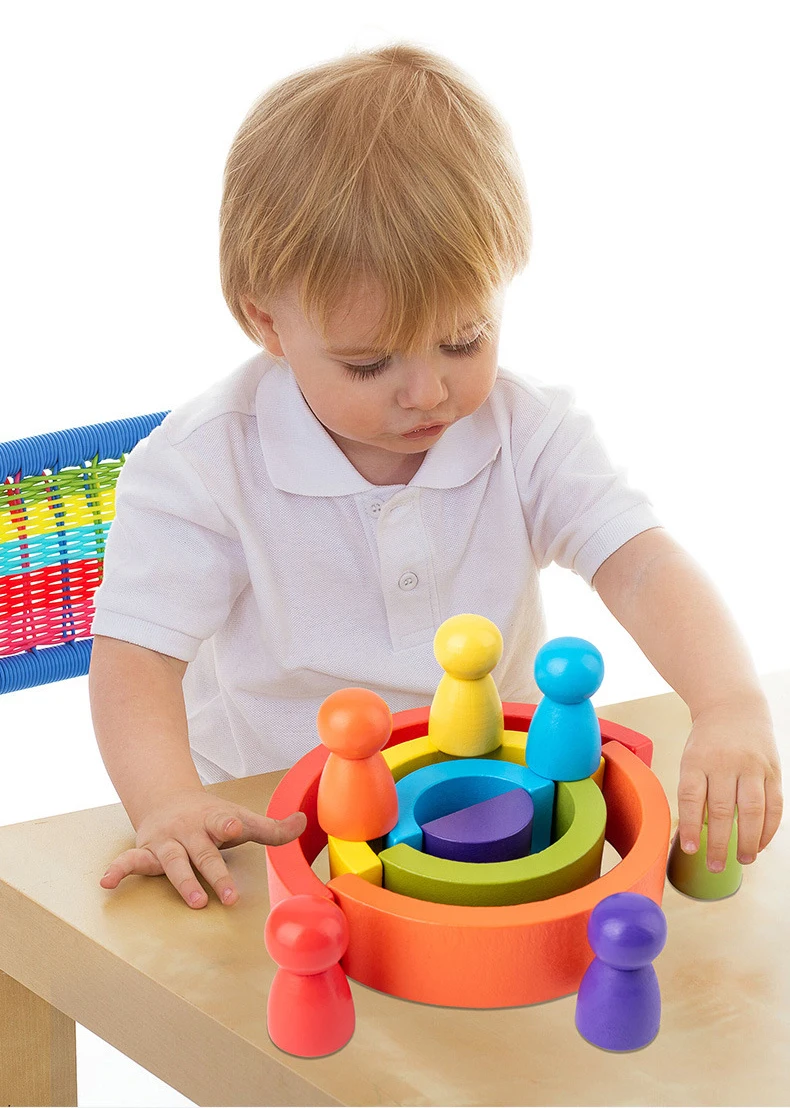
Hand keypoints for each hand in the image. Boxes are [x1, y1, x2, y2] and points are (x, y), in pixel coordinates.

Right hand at [100, 787, 306, 907]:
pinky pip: (129, 862)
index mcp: (215, 820)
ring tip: (196, 902)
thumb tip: (304, 823)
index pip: (226, 821)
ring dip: (183, 882)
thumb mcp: (240, 816)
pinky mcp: (146, 851)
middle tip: (229, 895)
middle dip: (216, 873)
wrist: (168, 799)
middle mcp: (190, 831)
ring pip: (173, 863)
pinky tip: (106, 884)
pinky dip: (117, 871)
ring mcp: (167, 842)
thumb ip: (271, 828)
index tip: (237, 826)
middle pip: (204, 853)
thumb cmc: (212, 817)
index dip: (233, 824)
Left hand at [677, 694, 782, 871]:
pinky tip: (761, 843)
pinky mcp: (773, 771)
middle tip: (715, 865)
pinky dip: (769, 828)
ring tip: (744, 860)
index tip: (690, 848)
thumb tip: (697, 834)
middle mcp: (725, 763)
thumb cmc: (708, 742)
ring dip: (749, 840)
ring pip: (752, 810)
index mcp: (697, 760)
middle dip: (720, 843)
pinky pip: (774, 804)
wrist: (734, 707)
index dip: (691, 826)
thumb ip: (695, 792)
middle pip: (723, 809)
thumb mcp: (691, 759)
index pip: (692, 798)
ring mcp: (752, 767)